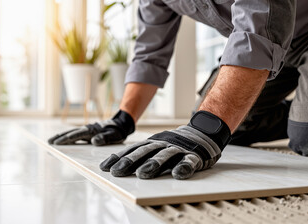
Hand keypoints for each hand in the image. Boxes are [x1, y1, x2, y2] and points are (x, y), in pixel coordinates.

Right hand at [48, 110, 134, 145]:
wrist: (121, 124)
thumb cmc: (117, 131)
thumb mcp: (113, 135)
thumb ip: (104, 138)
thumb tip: (94, 141)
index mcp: (91, 130)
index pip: (76, 135)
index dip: (66, 139)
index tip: (57, 143)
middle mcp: (87, 129)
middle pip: (70, 133)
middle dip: (59, 137)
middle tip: (49, 142)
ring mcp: (87, 130)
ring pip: (71, 133)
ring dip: (61, 136)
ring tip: (51, 141)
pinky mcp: (88, 132)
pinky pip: (76, 135)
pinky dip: (68, 137)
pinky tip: (63, 140)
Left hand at [99, 111, 230, 178]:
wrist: (202, 133)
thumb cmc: (172, 144)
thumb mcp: (154, 146)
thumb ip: (138, 155)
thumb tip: (114, 166)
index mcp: (152, 143)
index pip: (132, 150)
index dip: (119, 158)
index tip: (105, 168)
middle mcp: (163, 145)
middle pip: (145, 152)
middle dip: (130, 162)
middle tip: (118, 172)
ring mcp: (179, 149)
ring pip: (165, 156)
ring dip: (154, 165)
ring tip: (143, 174)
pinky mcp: (194, 156)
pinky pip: (189, 161)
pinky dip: (183, 167)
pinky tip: (177, 174)